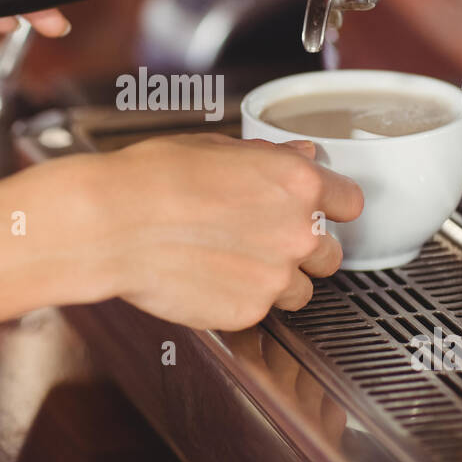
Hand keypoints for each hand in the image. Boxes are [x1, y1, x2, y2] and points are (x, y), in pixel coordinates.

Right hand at [22, 134, 363, 330]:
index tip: (318, 210)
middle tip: (263, 239)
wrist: (111, 224)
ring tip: (233, 263)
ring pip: (301, 290)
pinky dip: (242, 300)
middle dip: (305, 248)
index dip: (331, 206)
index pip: (350, 202)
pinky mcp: (249, 313)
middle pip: (331, 253)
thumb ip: (271, 158)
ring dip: (278, 280)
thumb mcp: (217, 148)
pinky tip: (209, 278)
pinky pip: (261, 312)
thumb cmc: (152, 178)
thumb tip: (300, 154)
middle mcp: (296, 233)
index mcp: (296, 183)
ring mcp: (275, 278)